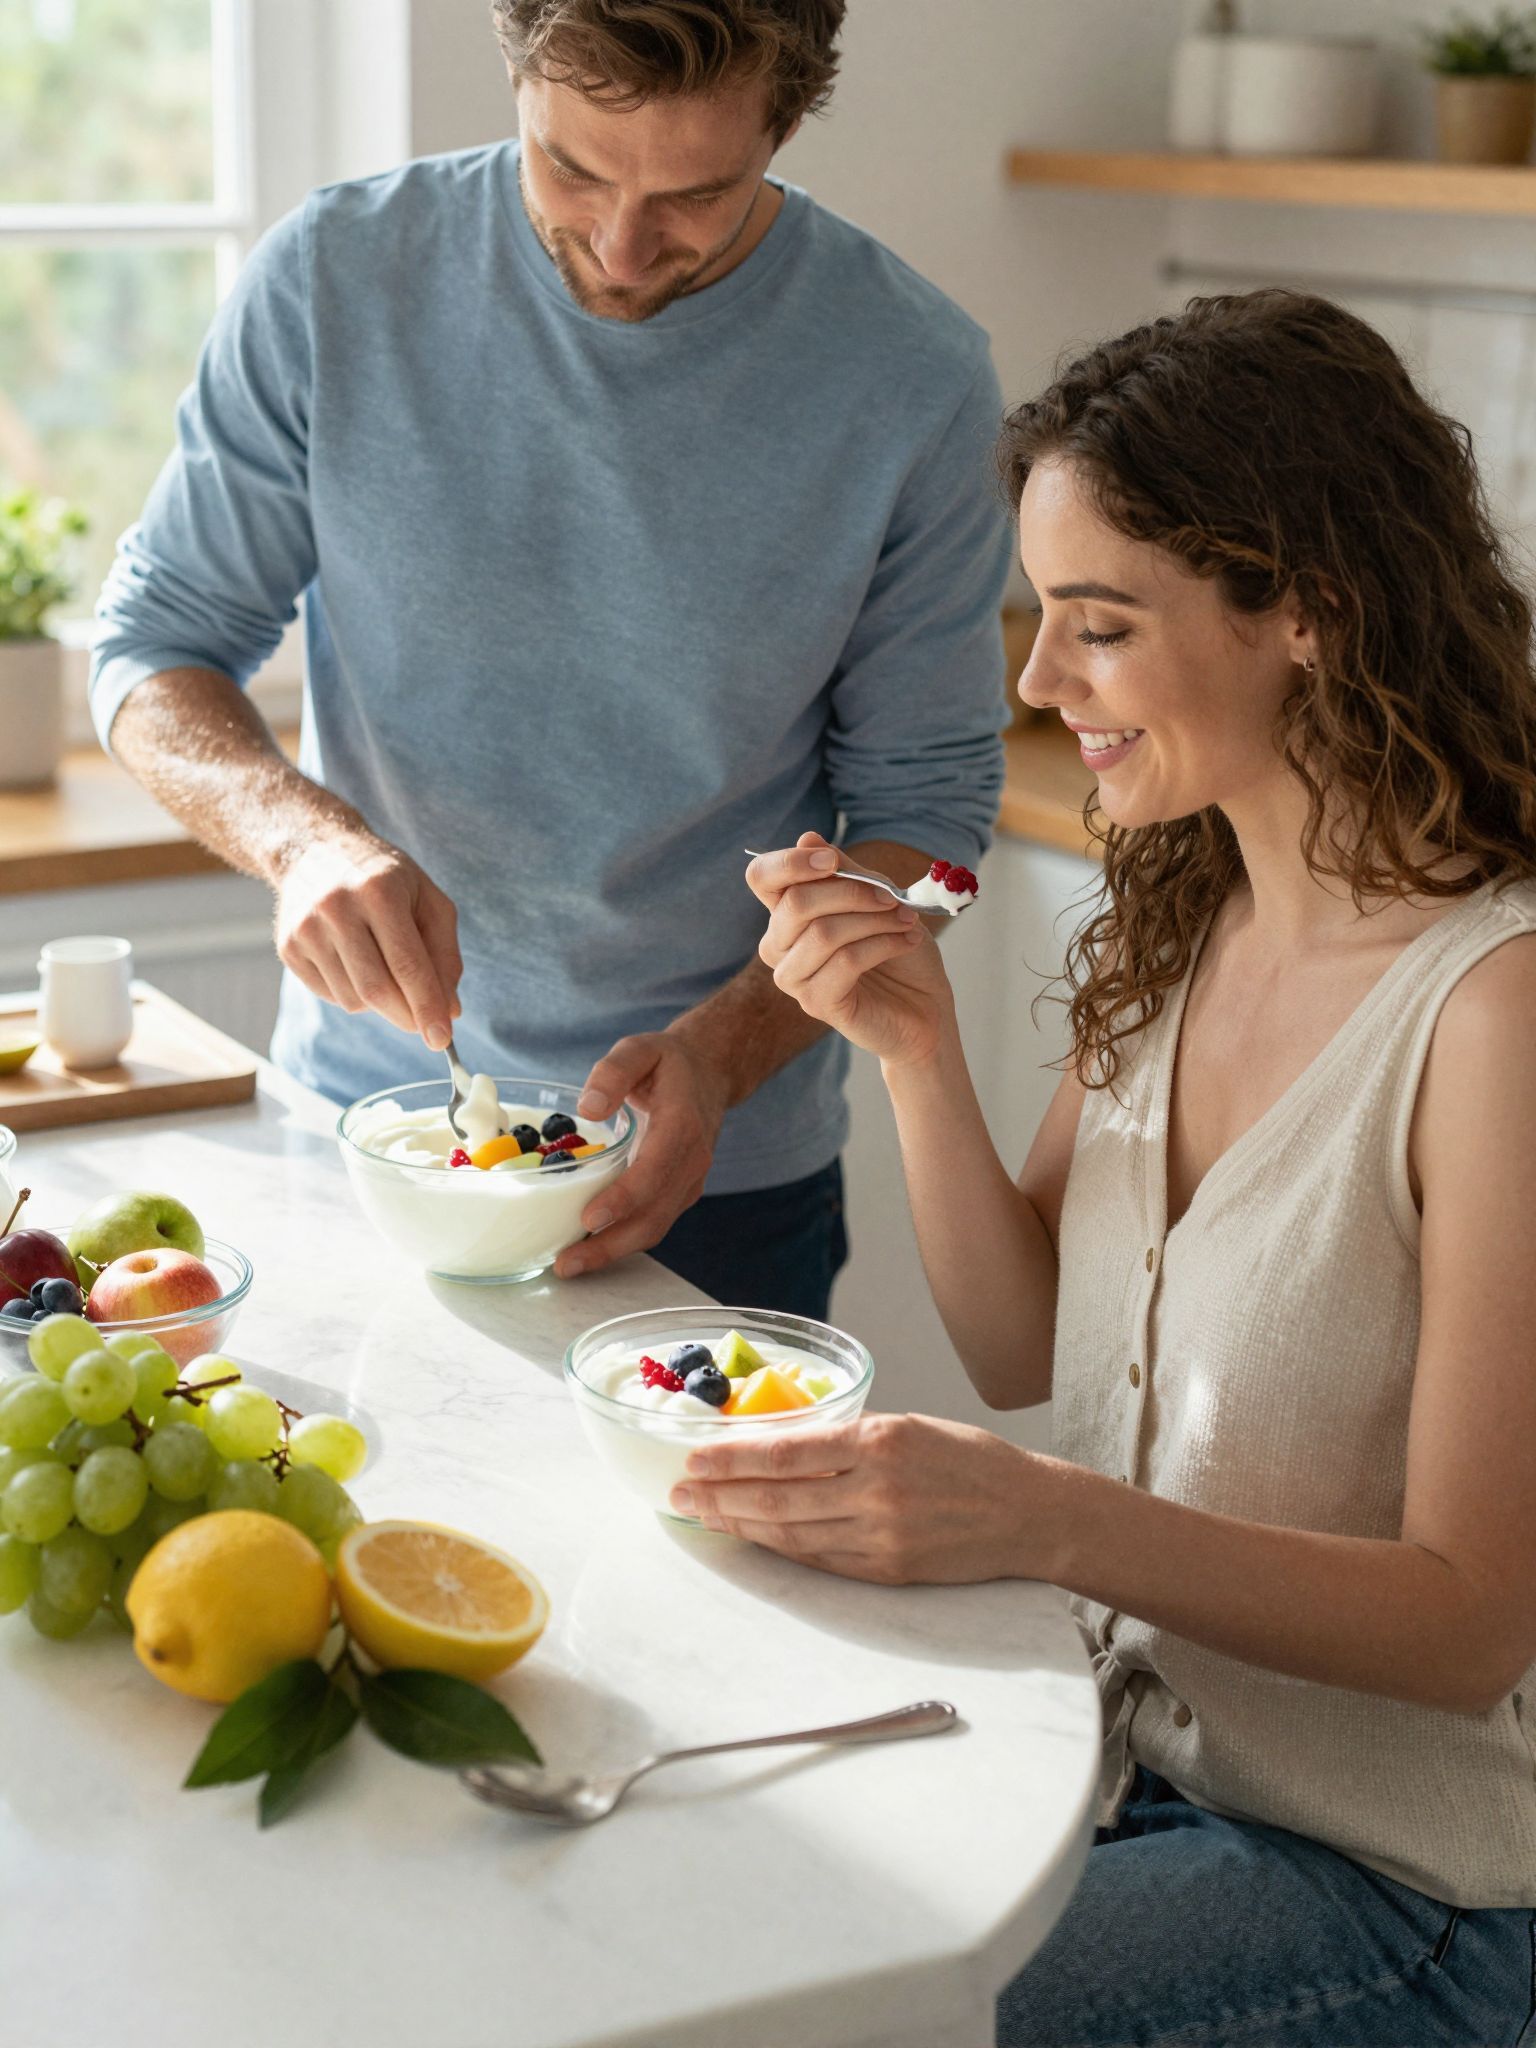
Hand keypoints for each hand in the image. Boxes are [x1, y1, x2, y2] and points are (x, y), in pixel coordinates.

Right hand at [272, 830, 462, 1050]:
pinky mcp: (287, 947)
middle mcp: (336, 908)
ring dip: (380, 1003)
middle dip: (406, 1017)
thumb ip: (444, 954)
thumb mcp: (427, 899)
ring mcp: (306, 929)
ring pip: (353, 1000)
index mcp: (379, 892)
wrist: (314, 849)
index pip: (407, 965)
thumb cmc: (384, 878)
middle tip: (425, 1027)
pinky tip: (357, 963)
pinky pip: (331, 996)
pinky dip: (354, 994)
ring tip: (385, 968)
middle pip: (377, 989)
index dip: (426, 1006)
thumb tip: (450, 1010)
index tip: (442, 1039)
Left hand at [554, 1031, 732, 1278]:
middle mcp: (691, 1161)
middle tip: (567, 1263)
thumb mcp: (640, 1048)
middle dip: (610, 1244)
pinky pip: (654, 1223)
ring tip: (570, 1265)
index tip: (590, 1218)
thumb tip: (588, 1108)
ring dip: (613, 1251)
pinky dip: (623, 1241)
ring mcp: (689, 1181)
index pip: (655, 1171)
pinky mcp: (680, 1192)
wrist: (710, 1073)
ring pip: (654, 1227)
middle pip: (654, 1215)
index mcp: (682, 1125)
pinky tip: (590, 1248)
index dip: (624, 1199)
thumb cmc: (668, 1063)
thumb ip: (614, 1071)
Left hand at [669, 1412, 1049, 1584]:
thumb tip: (788, 1444)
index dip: (731, 1458)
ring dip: (739, 1526)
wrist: (1029, 1514)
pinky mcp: (887, 1571)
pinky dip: (779, 1549)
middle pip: (776, 1497)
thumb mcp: (910, 1426)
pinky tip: (752, 1539)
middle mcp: (876, 1489)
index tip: (693, 1458)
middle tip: (678, 1494)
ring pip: (790, 1534)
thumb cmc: (970, 1462)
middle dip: (719, 1496)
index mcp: (880, 1440)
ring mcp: (881, 1536)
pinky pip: (819, 1560)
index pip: (786, 1450)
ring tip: (702, 1517)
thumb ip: (851, 1437)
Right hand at [748, 832, 954, 1068]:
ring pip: (823, 933)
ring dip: (875, 920)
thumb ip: (846, 872)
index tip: (831, 860)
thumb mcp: (878, 898)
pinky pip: (844, 962)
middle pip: (796, 903)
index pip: (762, 878)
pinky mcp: (817, 1004)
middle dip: (852, 893)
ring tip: (907, 922)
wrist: (924, 1008)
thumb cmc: (898, 951)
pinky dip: (883, 945)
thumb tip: (807, 838)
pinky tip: (906, 943)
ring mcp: (794, 978)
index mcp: (787, 913)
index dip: (790, 863)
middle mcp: (779, 945)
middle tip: (893, 898)